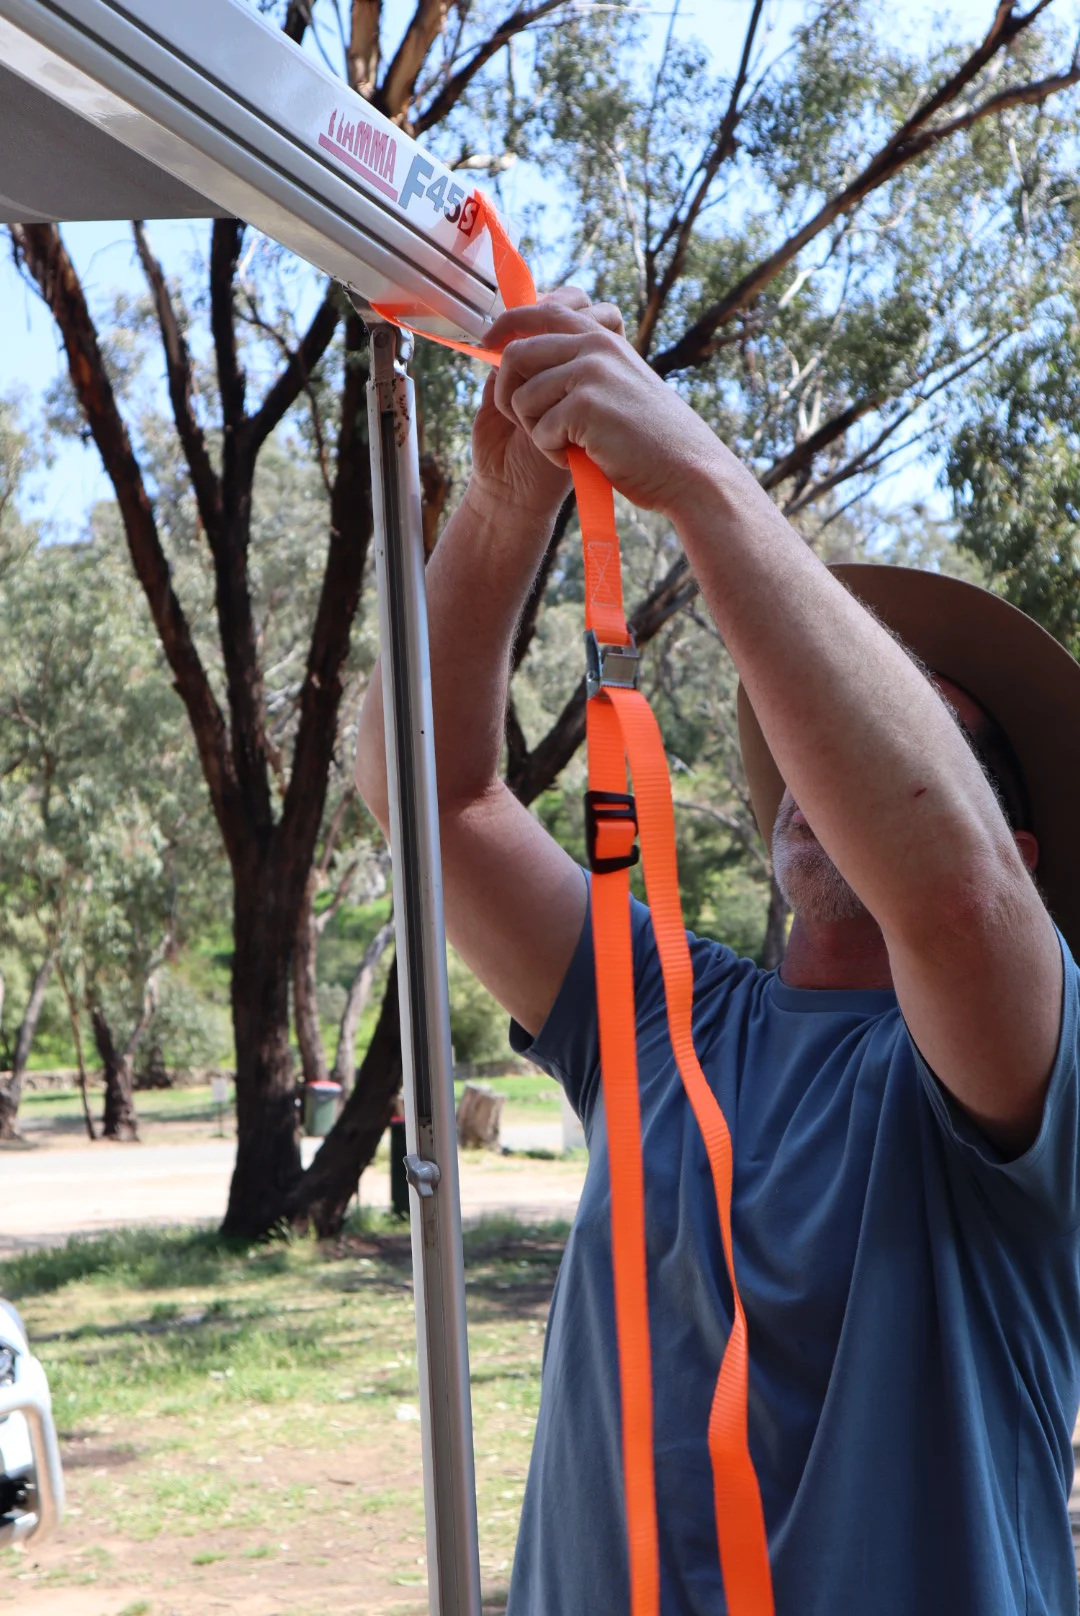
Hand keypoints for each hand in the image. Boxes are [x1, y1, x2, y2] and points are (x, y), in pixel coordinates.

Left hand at [485, 296, 729, 516]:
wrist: (686, 470)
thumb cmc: (649, 438)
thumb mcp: (615, 385)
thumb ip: (579, 364)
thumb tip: (519, 353)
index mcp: (600, 335)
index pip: (539, 311)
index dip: (504, 327)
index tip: (486, 346)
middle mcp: (594, 344)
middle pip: (515, 353)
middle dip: (506, 393)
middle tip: (522, 423)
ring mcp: (590, 371)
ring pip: (522, 398)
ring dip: (536, 433)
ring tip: (570, 446)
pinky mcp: (586, 405)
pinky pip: (539, 430)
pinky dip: (552, 453)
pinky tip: (582, 457)